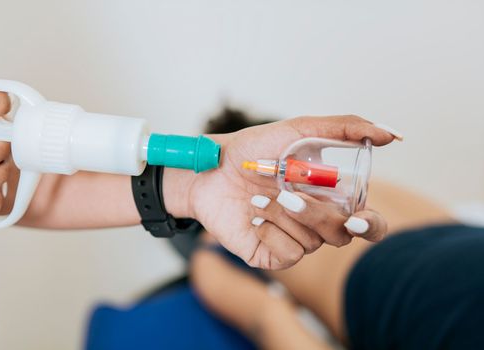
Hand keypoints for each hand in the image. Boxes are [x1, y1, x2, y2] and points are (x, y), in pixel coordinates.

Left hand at [188, 116, 396, 268]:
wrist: (212, 168)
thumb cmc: (254, 148)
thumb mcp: (300, 130)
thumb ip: (346, 129)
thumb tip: (392, 135)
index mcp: (330, 197)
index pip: (367, 222)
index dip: (369, 225)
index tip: (357, 217)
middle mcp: (317, 222)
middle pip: (341, 234)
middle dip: (316, 214)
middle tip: (287, 194)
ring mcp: (295, 240)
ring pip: (313, 242)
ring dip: (284, 215)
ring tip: (258, 197)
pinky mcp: (272, 255)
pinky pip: (289, 255)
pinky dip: (271, 231)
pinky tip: (253, 216)